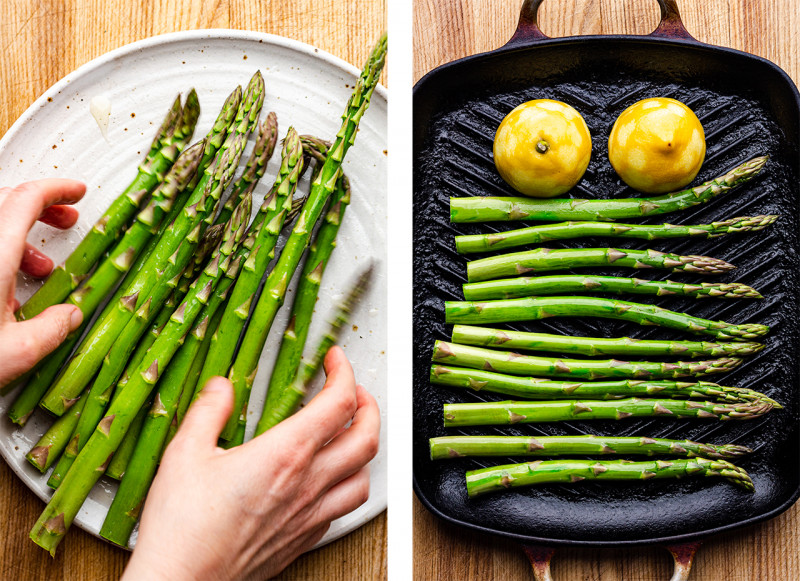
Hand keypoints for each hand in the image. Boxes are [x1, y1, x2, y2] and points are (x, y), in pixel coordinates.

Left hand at [0, 179, 85, 387]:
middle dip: (39, 208)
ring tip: (39, 266)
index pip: (27, 198)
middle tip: (64, 220)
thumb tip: (68, 317)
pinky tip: (5, 291)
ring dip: (17, 238)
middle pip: (4, 203)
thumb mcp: (17, 351)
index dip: (57, 189)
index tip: (76, 192)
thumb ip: (52, 328)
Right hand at [123, 346, 379, 580]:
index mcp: (285, 454)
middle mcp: (307, 484)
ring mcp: (310, 515)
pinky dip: (346, 485)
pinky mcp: (305, 540)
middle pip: (367, 437)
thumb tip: (220, 388)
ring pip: (365, 477)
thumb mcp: (184, 453)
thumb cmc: (183, 528)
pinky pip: (344, 509)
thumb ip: (208, 412)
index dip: (344, 373)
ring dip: (364, 449)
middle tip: (352, 391)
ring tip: (349, 435)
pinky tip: (329, 481)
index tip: (334, 361)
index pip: (338, 402)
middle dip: (368, 406)